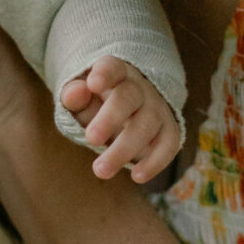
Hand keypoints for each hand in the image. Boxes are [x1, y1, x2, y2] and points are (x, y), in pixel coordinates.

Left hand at [60, 57, 182, 183]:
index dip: (105, 74)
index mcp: (116, 74)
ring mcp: (157, 109)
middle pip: (128, 98)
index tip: (93, 85)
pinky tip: (137, 176)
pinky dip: (156, 161)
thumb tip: (73, 93)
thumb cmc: (98, 104)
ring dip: (125, 150)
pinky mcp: (170, 130)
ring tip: (100, 171)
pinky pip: (169, 144)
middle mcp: (140, 88)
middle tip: (90, 139)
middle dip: (110, 119)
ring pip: (147, 125)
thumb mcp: (81, 99)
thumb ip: (74, 97)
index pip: (112, 67)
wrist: (129, 111)